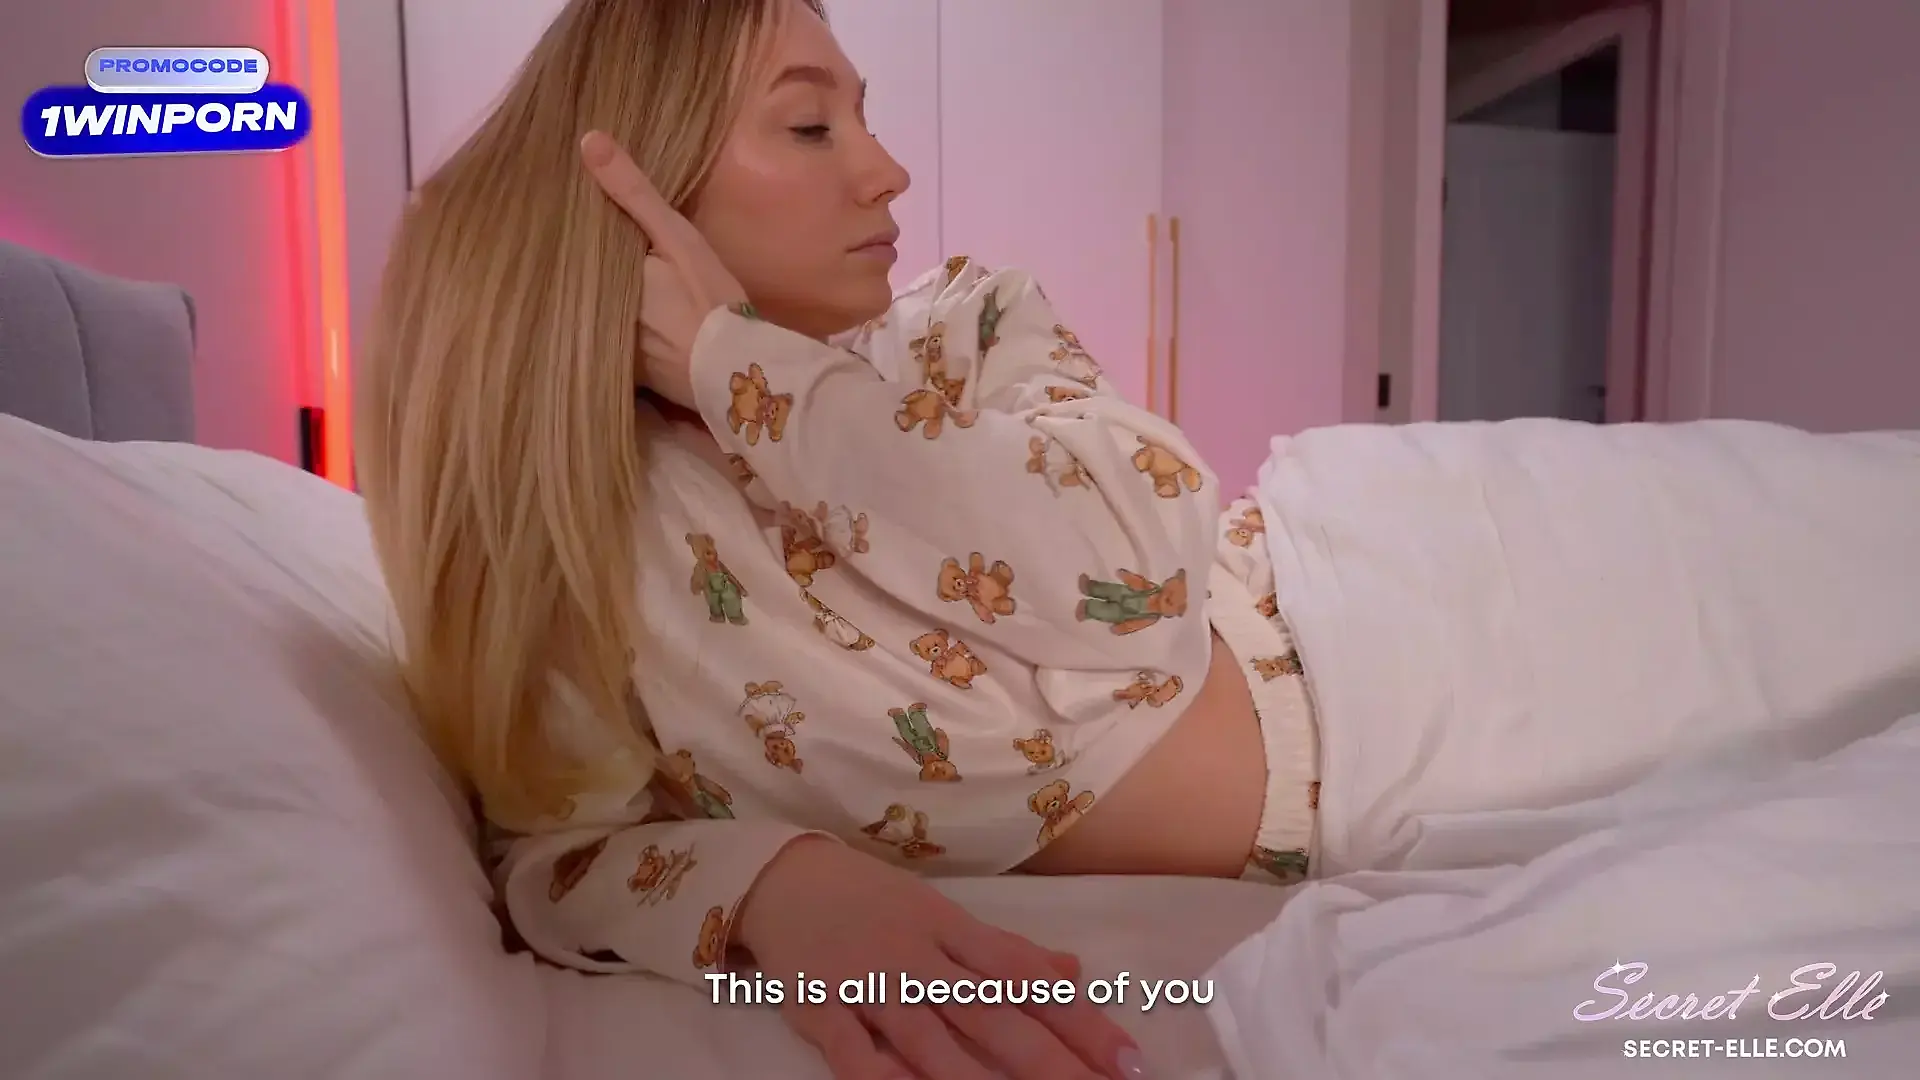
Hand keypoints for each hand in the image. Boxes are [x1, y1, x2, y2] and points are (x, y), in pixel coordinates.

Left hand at [579, 130, 747, 410]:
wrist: (736, 369)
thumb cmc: (707, 298)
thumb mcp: (675, 237)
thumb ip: (633, 193)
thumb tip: (588, 140)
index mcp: (600, 278)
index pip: (573, 250)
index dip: (568, 235)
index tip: (557, 216)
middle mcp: (592, 317)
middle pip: (578, 287)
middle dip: (574, 274)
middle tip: (563, 251)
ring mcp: (608, 351)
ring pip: (590, 320)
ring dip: (587, 308)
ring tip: (583, 290)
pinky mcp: (627, 378)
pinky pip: (607, 351)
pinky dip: (607, 340)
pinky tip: (611, 333)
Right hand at [735, 837, 1144, 1079]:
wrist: (782, 876)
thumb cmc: (873, 902)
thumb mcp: (943, 915)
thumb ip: (1006, 952)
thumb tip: (1075, 972)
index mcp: (955, 931)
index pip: (1030, 979)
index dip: (1083, 1019)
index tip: (1129, 1059)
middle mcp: (919, 958)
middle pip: (992, 1013)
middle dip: (1048, 1059)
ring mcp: (869, 983)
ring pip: (928, 1037)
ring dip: (973, 1079)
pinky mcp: (819, 1006)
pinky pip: (850, 1050)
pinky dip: (878, 1075)